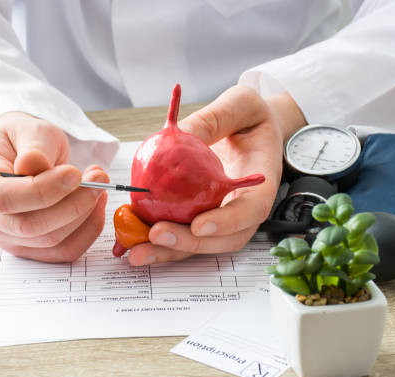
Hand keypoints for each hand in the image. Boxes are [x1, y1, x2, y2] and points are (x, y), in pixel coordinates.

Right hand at [0, 112, 108, 261]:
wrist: (18, 152)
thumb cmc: (21, 140)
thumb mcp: (28, 129)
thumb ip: (34, 147)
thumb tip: (32, 164)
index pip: (3, 198)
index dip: (43, 190)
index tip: (75, 173)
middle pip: (29, 226)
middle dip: (72, 205)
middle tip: (99, 179)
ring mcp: (5, 235)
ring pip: (50, 241)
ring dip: (84, 216)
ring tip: (98, 186)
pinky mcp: (28, 247)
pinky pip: (62, 251)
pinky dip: (87, 231)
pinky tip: (95, 206)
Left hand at [127, 85, 305, 265]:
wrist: (253, 130)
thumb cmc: (252, 117)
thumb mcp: (240, 105)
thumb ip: (214, 119)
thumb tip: (181, 133)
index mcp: (262, 184)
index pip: (250, 211)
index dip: (226, 223)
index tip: (199, 225)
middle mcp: (244, 208)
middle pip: (222, 240)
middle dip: (189, 243)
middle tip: (156, 235)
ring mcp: (223, 218)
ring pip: (200, 244)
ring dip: (168, 251)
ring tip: (137, 251)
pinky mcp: (202, 218)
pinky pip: (183, 232)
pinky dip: (158, 240)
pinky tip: (132, 238)